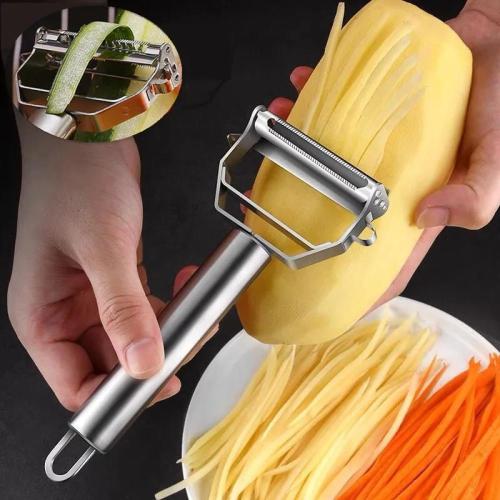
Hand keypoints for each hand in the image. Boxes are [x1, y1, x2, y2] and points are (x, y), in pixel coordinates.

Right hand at [8, 119, 195, 410]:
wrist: (90, 139)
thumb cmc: (77, 182)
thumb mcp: (102, 248)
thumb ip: (123, 310)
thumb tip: (143, 364)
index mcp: (42, 316)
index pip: (76, 385)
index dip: (117, 395)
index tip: (158, 382)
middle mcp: (65, 313)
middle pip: (111, 365)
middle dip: (153, 358)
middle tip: (188, 340)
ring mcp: (92, 297)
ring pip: (134, 338)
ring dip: (168, 330)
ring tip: (196, 309)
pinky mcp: (116, 280)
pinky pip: (146, 310)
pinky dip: (169, 305)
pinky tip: (186, 284)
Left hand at [268, 0, 499, 303]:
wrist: (489, 48)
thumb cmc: (496, 103)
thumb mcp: (495, 158)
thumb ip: (475, 195)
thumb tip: (429, 214)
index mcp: (412, 209)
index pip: (379, 265)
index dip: (349, 292)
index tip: (308, 302)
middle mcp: (382, 187)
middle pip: (331, 216)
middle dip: (294, 215)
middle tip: (264, 203)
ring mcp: (367, 156)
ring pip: (317, 166)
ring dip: (290, 153)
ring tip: (277, 133)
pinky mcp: (360, 123)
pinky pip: (324, 120)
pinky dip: (305, 107)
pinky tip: (295, 94)